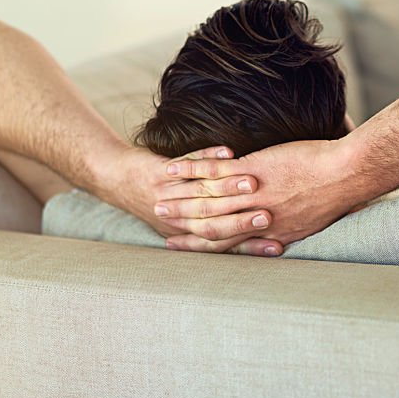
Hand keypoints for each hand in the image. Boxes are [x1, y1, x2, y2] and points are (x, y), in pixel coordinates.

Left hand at [93, 145, 279, 254]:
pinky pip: (188, 162)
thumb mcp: (190, 223)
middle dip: (243, 219)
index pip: (227, 243)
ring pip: (204, 191)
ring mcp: (171, 195)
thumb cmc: (164, 203)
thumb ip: (224, 231)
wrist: (121, 182)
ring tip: (252, 184)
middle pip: (217, 220)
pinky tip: (227, 151)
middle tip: (268, 217)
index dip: (252, 245)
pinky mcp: (163, 173)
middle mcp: (181, 219)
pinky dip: (207, 156)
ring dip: (228, 186)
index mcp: (193, 233)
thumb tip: (263, 239)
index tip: (278, 246)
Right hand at [154, 137, 370, 254]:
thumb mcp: (315, 220)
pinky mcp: (253, 173)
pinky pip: (214, 173)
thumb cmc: (342, 195)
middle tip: (158, 224)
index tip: (180, 246)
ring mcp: (253, 197)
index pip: (230, 247)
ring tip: (157, 199)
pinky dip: (191, 170)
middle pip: (212, 228)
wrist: (350, 175)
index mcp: (274, 234)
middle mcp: (258, 221)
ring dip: (179, 200)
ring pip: (207, 202)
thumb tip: (292, 227)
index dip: (202, 247)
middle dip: (182, 227)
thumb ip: (297, 224)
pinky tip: (172, 167)